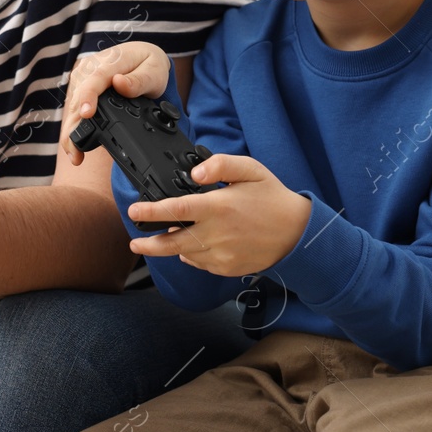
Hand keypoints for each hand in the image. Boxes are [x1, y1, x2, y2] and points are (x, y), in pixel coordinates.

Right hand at [60, 41, 172, 165]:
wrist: (140, 55)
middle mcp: (91, 67)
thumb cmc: (149, 64)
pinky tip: (74, 144)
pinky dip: (73, 127)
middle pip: (78, 98)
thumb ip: (139, 80)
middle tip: (75, 152)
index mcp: (111, 62)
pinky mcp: (79, 86)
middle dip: (73, 126)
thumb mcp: (154, 71)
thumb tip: (119, 83)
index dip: (88, 97)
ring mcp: (83, 77)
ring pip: (71, 105)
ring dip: (70, 130)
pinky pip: (73, 107)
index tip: (86, 114)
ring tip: (74, 154)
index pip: (96, 79)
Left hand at [126, 154, 310, 277]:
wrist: (297, 233)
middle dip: (148, 244)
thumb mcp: (251, 169)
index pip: (176, 210)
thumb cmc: (272, 198)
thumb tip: (195, 173)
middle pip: (171, 242)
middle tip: (134, 242)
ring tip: (156, 242)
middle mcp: (217, 234)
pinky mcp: (227, 268)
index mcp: (219, 207)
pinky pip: (200, 263)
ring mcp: (222, 255)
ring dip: (169, 248)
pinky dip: (192, 255)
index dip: (150, 211)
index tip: (134, 211)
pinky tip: (193, 245)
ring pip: (184, 254)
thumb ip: (220, 164)